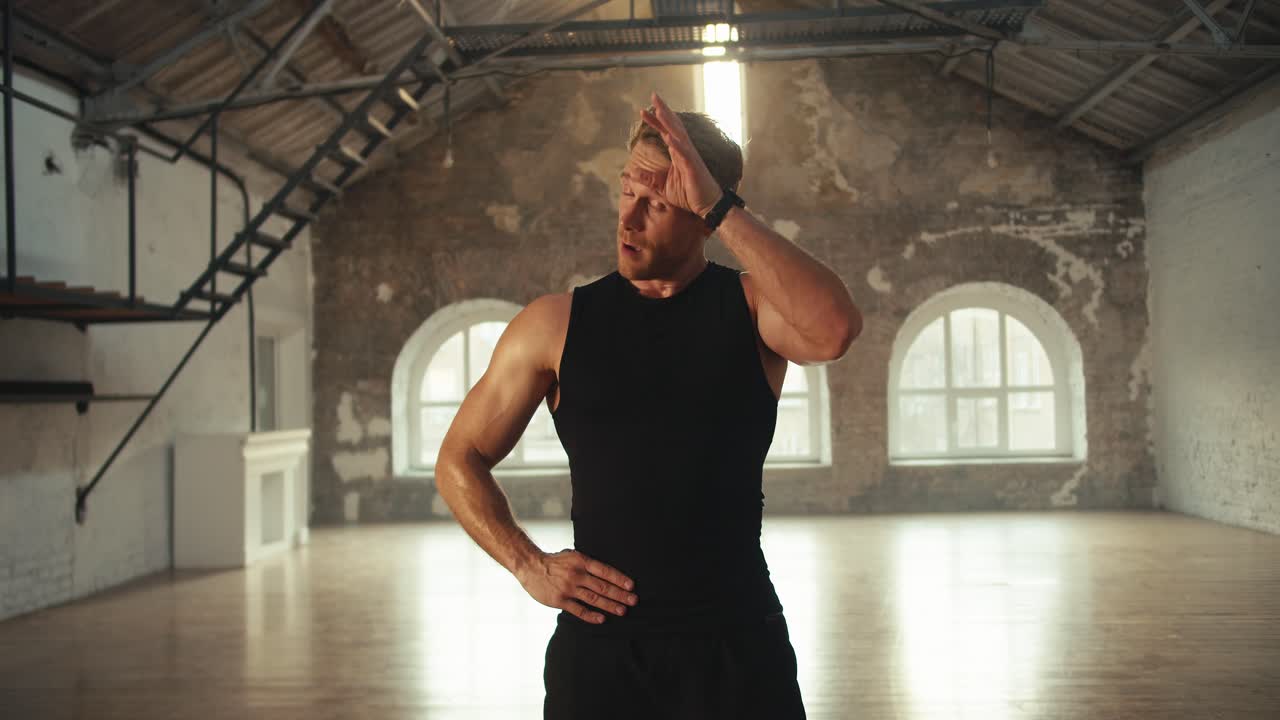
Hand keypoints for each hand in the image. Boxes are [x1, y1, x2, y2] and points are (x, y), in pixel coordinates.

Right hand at [517, 549, 638, 623]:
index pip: (604, 571)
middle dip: (619, 594)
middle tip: (633, 601)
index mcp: (581, 561)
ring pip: (593, 599)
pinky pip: (578, 610)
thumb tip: (608, 572)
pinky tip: (602, 619)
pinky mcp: (560, 600)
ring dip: (609, 605)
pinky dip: (591, 615)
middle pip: (602, 586)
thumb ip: (587, 564)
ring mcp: (568, 588)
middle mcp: (576, 575)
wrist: (530, 567)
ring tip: (622, 610)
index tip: (631, 586)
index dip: (619, 578)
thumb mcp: (572, 556)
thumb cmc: (555, 562)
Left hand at [637, 91, 723, 217]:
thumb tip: (632, 174)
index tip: (642, 111)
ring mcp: (690, 157)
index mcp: (677, 152)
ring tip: (659, 109)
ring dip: (669, 122)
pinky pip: (685, 153)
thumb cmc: (688, 194)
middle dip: (663, 110)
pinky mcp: (693, 167)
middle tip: (653, 95)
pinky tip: (669, 136)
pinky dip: (677, 144)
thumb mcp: (663, 186)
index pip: (664, 131)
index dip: (654, 121)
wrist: (707, 205)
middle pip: (673, 126)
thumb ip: (649, 178)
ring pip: (678, 135)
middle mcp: (684, 150)